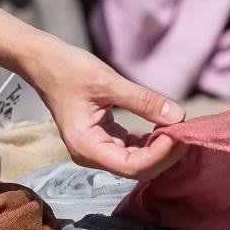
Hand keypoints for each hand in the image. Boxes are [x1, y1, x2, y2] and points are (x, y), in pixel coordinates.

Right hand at [25, 42, 187, 179]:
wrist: (44, 62)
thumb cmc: (68, 69)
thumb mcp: (107, 82)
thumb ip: (143, 101)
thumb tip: (178, 116)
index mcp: (86, 147)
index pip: (132, 166)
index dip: (160, 155)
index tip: (179, 133)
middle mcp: (91, 154)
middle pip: (137, 168)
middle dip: (164, 153)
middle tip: (186, 130)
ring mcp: (97, 148)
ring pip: (137, 161)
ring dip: (160, 148)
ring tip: (178, 126)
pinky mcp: (103, 138)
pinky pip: (132, 148)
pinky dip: (150, 140)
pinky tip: (163, 124)